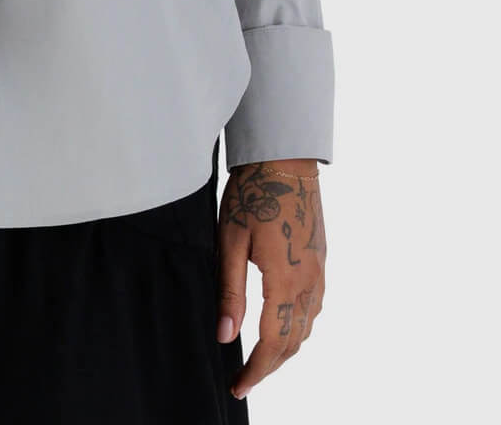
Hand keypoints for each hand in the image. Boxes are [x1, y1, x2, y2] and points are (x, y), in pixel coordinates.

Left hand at [216, 159, 326, 400]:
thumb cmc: (251, 196)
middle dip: (269, 366)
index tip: (237, 386)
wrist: (284, 161)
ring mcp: (320, 273)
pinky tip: (282, 325)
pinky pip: (314, 308)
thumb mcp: (230, 242)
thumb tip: (225, 336)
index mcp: (285, 282)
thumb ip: (230, 292)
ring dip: (285, 349)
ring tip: (259, 360)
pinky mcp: (322, 262)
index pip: (272, 343)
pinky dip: (298, 327)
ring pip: (306, 328)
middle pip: (293, 342)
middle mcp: (310, 283)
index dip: (256, 370)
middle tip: (243, 379)